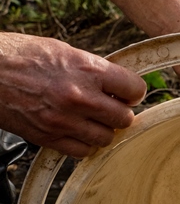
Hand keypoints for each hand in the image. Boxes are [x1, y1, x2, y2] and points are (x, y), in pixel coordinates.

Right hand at [0, 33, 145, 157]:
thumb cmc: (20, 56)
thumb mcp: (64, 52)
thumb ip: (94, 71)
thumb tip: (117, 85)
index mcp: (87, 70)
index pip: (135, 89)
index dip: (133, 93)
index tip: (127, 94)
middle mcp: (79, 97)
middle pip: (125, 119)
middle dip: (120, 114)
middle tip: (110, 109)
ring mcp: (64, 120)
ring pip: (106, 138)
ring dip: (103, 130)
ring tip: (91, 120)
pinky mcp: (48, 137)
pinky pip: (82, 152)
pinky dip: (84, 144)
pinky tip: (76, 131)